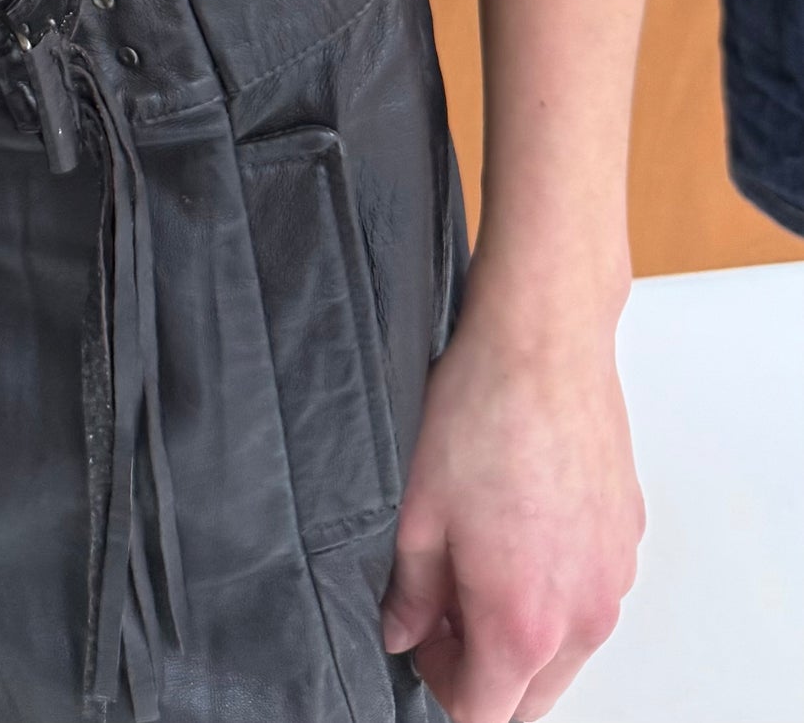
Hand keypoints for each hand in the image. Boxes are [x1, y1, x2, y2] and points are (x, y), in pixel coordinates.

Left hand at [381, 283, 642, 720]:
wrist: (543, 343)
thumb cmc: (483, 411)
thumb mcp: (418, 509)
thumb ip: (411, 590)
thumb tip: (403, 631)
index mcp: (523, 622)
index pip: (484, 712)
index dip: (440, 686)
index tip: (420, 644)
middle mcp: (582, 614)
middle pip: (533, 696)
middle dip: (483, 670)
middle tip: (440, 611)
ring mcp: (613, 579)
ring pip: (567, 650)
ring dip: (521, 633)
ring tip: (475, 563)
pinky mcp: (627, 540)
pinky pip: (591, 595)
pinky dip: (556, 590)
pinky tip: (517, 530)